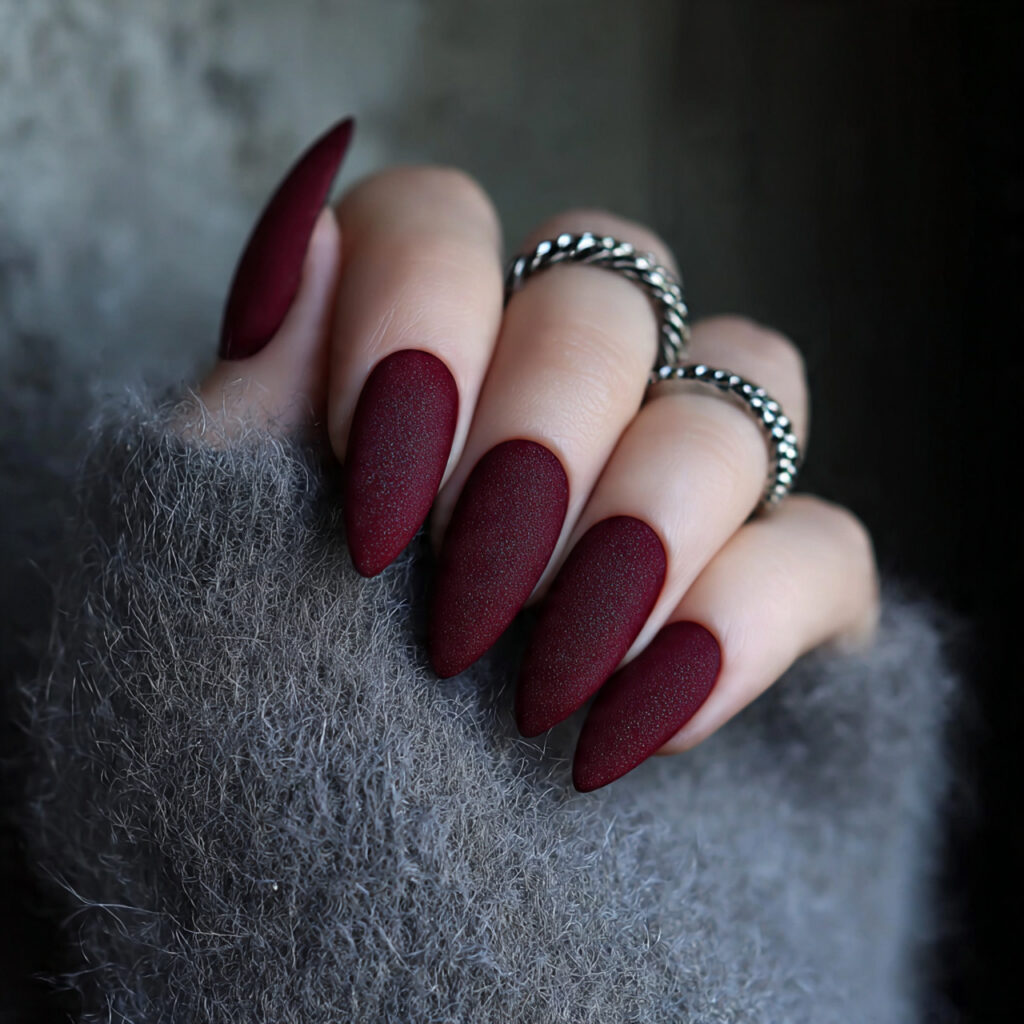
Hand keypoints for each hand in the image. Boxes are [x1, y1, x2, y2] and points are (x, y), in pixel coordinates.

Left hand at [199, 119, 879, 790]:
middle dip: (546, 414)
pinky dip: (749, 614)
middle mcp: (542, 416)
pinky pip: (825, 548)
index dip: (423, 305)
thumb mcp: (193, 592)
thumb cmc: (239, 781)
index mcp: (399, 380)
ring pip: (746, 379)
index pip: (440, 222)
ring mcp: (664, 506)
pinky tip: (646, 719)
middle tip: (470, 578)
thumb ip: (241, 411)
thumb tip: (305, 225)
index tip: (374, 460)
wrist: (342, 964)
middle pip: (608, 282)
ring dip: (655, 504)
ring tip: (554, 664)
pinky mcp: (767, 615)